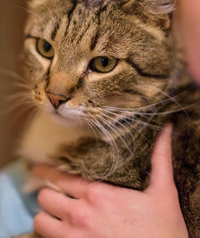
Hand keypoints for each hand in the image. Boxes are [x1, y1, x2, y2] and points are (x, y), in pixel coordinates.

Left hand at [33, 125, 187, 237]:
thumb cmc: (163, 230)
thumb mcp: (163, 191)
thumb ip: (160, 158)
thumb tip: (165, 130)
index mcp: (99, 194)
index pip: (60, 176)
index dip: (46, 171)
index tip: (39, 168)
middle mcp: (81, 215)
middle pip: (45, 197)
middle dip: (47, 193)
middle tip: (52, 191)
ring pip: (41, 222)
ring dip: (46, 215)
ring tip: (54, 212)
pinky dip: (51, 234)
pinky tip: (61, 230)